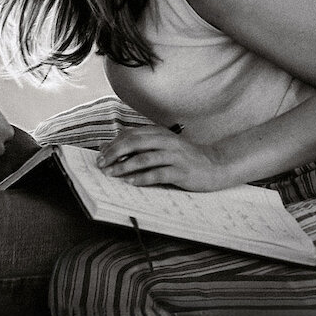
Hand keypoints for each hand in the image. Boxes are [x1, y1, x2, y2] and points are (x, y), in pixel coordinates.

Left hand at [96, 125, 234, 191]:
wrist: (215, 164)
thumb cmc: (184, 157)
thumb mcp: (162, 146)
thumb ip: (140, 146)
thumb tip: (109, 147)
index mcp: (160, 133)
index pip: (131, 134)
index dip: (113, 144)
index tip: (100, 155)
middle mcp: (166, 141)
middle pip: (134, 143)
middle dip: (114, 154)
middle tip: (101, 165)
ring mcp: (175, 156)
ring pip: (145, 158)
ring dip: (125, 167)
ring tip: (112, 174)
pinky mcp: (181, 171)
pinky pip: (159, 174)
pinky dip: (143, 178)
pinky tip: (132, 182)